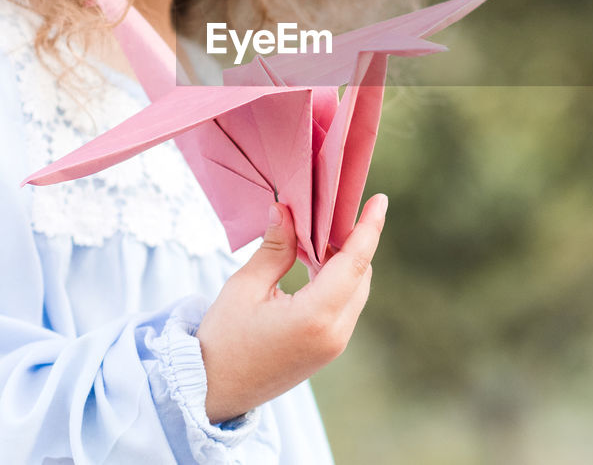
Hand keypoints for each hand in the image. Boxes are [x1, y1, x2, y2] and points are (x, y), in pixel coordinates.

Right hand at [196, 193, 387, 423]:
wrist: (212, 392)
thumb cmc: (222, 340)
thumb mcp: (245, 287)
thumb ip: (275, 248)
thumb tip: (286, 209)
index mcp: (315, 316)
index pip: (354, 263)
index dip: (369, 228)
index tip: (379, 200)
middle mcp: (334, 334)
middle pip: (360, 275)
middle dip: (352, 241)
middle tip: (332, 210)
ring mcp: (334, 346)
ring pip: (355, 291)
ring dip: (344, 262)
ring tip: (318, 234)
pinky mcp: (327, 351)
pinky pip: (345, 307)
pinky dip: (337, 281)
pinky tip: (314, 263)